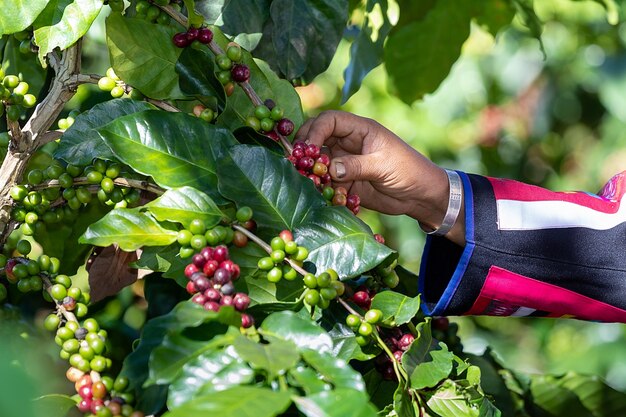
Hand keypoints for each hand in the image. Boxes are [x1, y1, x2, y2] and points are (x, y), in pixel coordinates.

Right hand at [296, 111, 464, 244]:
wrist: (419, 195)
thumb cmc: (408, 171)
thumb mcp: (384, 166)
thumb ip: (357, 166)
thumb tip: (330, 168)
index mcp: (360, 129)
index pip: (329, 121)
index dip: (314, 131)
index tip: (307, 150)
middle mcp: (348, 143)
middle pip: (316, 138)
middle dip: (304, 150)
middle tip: (297, 165)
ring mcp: (344, 162)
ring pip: (317, 162)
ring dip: (310, 171)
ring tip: (308, 182)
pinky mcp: (344, 181)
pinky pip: (324, 182)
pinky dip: (320, 188)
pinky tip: (322, 195)